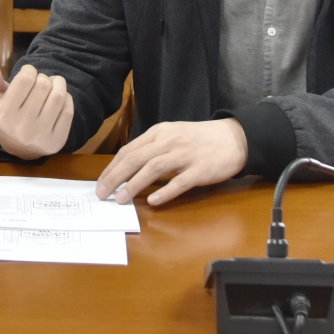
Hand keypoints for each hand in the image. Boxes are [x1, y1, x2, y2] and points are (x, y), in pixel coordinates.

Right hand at [0, 50, 72, 158]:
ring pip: (58, 96)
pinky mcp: (57, 141)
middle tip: (39, 81)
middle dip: (42, 77)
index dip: (29, 70)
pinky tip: (58, 98)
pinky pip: (68, 110)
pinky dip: (66, 98)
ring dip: (58, 83)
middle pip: (43, 84)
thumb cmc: (4, 114)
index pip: (26, 78)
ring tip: (52, 84)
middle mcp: (21, 126)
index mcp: (3, 113)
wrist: (18, 148)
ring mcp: (40, 136)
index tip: (27, 74)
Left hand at [95, 118, 247, 206]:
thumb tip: (127, 168)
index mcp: (159, 133)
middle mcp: (169, 142)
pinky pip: (180, 181)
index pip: (129, 150)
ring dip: (134, 184)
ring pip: (154, 168)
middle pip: (136, 158)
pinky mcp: (201, 169)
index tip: (100, 183)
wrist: (233, 138)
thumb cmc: (198, 139)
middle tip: (102, 194)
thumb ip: (152, 149)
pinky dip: (166, 191)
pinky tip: (153, 201)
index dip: (112, 168)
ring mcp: (185, 155)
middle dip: (115, 177)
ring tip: (120, 199)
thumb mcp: (172, 136)